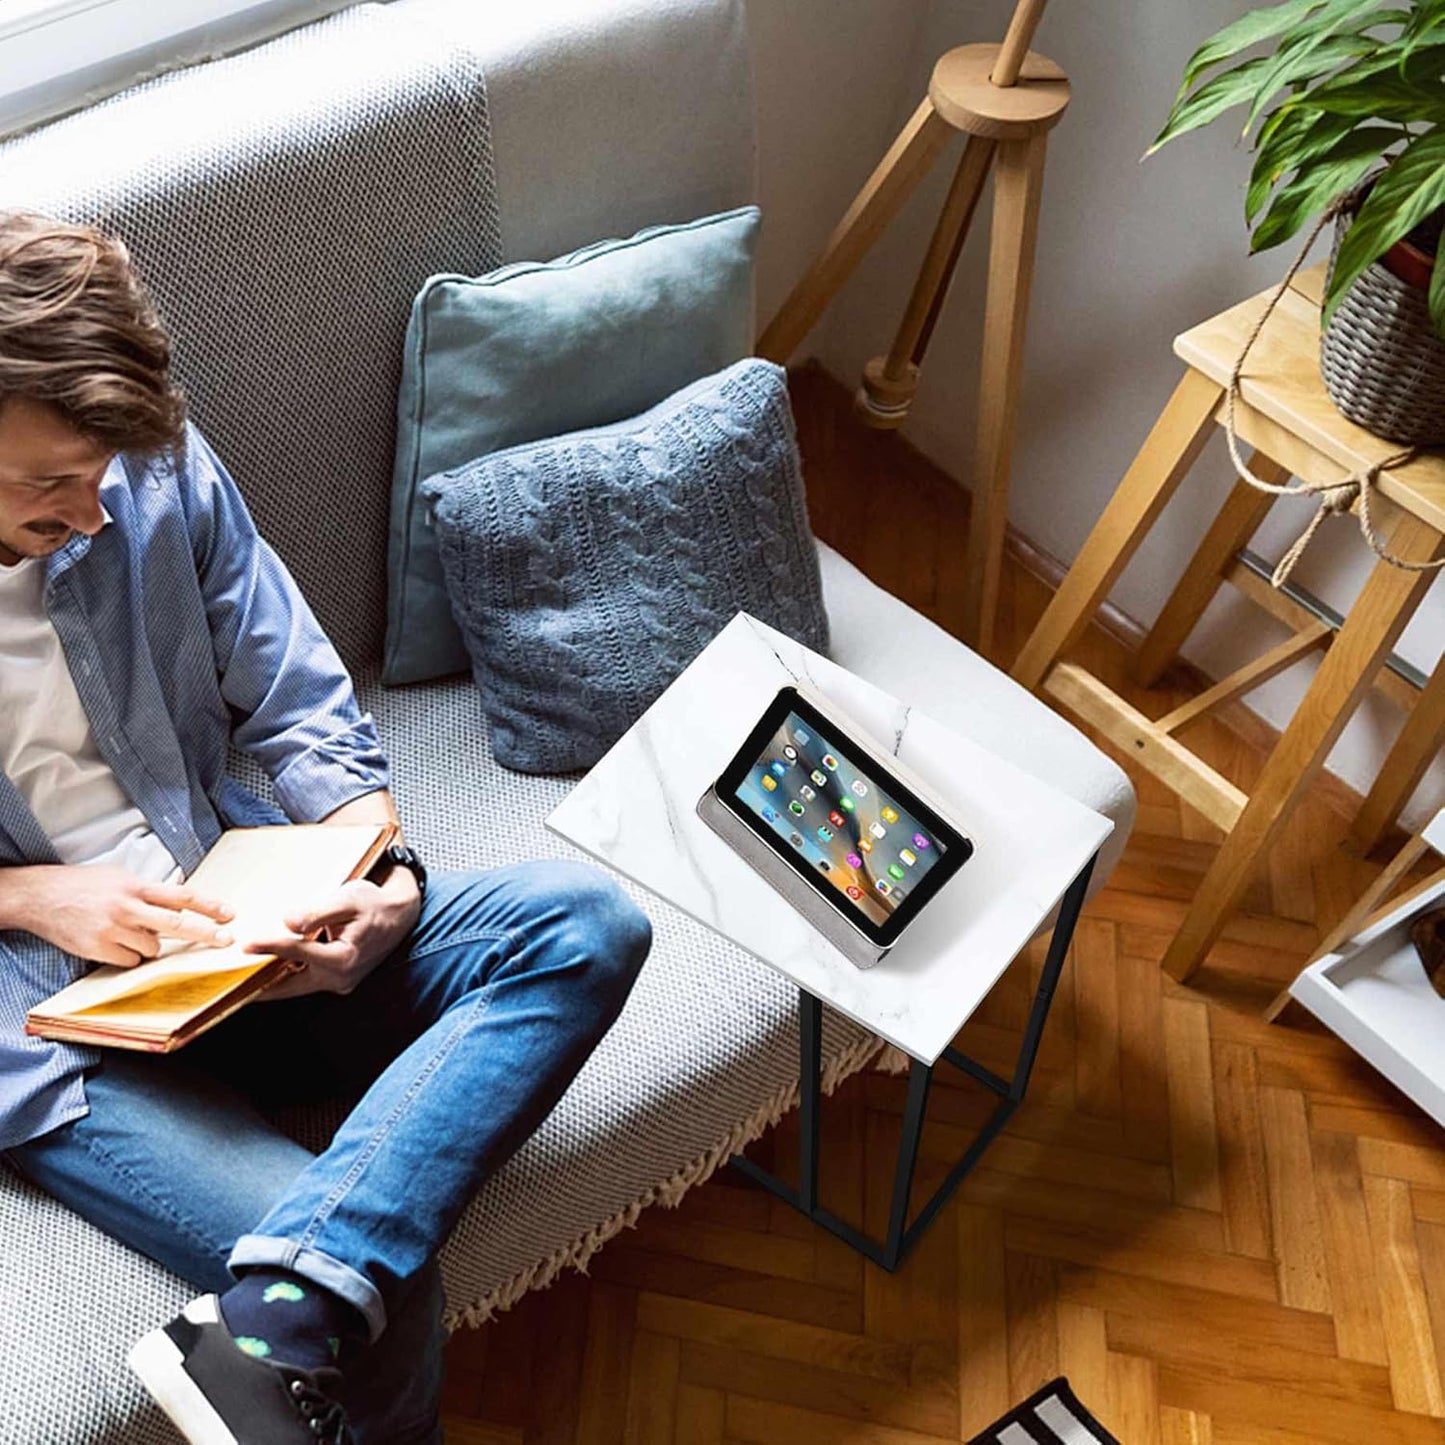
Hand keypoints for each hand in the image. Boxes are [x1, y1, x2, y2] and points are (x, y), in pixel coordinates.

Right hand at [4, 865, 234, 967]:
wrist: (41, 896)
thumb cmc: (84, 885)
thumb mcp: (120, 878)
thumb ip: (149, 891)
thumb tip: (179, 906)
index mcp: (135, 886)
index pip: (181, 896)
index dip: (208, 906)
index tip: (229, 914)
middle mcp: (127, 907)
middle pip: (176, 923)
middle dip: (205, 933)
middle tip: (226, 940)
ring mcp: (113, 929)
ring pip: (153, 948)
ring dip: (149, 944)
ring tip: (128, 931)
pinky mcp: (99, 948)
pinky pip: (131, 961)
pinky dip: (129, 956)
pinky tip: (114, 942)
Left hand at [245, 869, 420, 999]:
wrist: (401, 913)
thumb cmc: (375, 903)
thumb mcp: (348, 899)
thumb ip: (317, 912)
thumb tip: (289, 922)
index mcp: (343, 957)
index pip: (296, 952)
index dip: (269, 946)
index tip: (245, 945)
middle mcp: (341, 977)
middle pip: (290, 985)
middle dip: (259, 984)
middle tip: (230, 982)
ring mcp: (340, 981)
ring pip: (296, 986)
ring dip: (271, 981)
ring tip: (241, 976)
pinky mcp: (338, 979)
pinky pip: (305, 980)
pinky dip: (286, 975)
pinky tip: (269, 968)